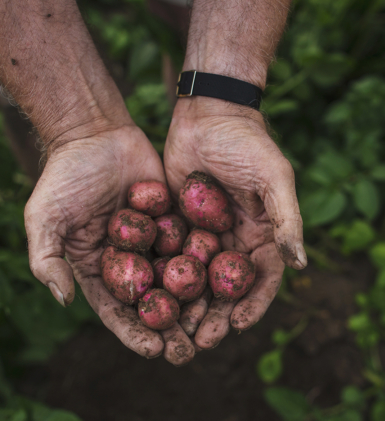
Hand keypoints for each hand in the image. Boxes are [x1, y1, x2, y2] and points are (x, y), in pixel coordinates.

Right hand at [24, 124, 194, 364]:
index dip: (133, 331)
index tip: (153, 350)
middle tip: (188, 350)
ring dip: (192, 303)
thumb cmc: (65, 176)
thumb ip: (47, 259)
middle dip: (168, 327)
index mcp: (97, 266)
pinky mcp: (172, 219)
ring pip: (176, 278)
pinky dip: (205, 264)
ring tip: (211, 325)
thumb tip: (63, 299)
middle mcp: (128, 259)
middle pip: (151, 300)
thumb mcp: (44, 217)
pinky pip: (190, 244)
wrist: (95, 133)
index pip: (116, 308)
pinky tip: (223, 282)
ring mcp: (152, 240)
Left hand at [164, 97, 305, 348]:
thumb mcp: (273, 176)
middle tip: (200, 339)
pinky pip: (172, 254)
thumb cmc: (245, 140)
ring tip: (175, 329)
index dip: (253, 304)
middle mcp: (233, 238)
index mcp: (261, 232)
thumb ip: (287, 217)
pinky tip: (152, 295)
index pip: (260, 278)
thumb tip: (300, 262)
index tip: (237, 324)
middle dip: (215, 313)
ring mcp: (204, 232)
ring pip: (196, 277)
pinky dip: (165, 276)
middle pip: (225, 285)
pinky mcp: (178, 223)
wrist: (207, 113)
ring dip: (188, 304)